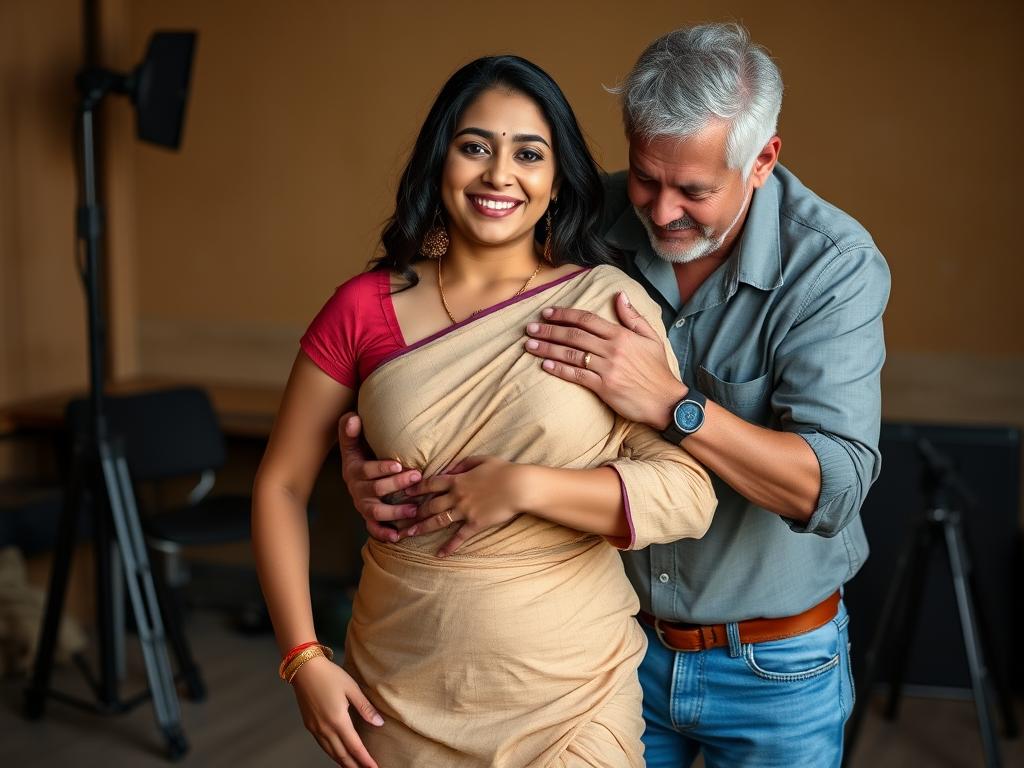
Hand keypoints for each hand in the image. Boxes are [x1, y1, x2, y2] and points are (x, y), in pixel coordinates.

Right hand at [291, 654, 382, 767]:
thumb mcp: (352, 688)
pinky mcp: (309, 725)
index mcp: (338, 720)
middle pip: (342, 755)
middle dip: (355, 766)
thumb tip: (378, 723)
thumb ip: (365, 708)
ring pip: (331, 753)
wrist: (304, 669)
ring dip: (343, 762)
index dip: (365, 760)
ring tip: (354, 767)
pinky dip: (332, 754)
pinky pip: (322, 745)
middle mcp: (325, 729)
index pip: (355, 747)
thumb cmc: (329, 675)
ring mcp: (315, 728)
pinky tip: (337, 754)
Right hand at [339, 413, 422, 542]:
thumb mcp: (352, 441)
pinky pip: (373, 528)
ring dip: (395, 512)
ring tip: (414, 509)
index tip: (399, 465)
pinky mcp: (368, 517)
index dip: (382, 469)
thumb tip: (353, 418)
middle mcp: (357, 490)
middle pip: (376, 491)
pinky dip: (384, 533)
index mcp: (354, 471)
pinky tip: (398, 536)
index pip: (366, 471)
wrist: (355, 473)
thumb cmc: (359, 454)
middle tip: (416, 478)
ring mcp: (362, 505)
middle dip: (396, 485)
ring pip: (377, 512)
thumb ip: (350, 429)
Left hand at [400, 456, 524, 556]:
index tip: (404, 493)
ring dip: (422, 528)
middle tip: (399, 518)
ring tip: (409, 534)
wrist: (519, 487)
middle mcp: (457, 496)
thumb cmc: (504, 471)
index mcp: (457, 480)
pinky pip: (459, 537)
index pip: (430, 484)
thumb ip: (463, 464)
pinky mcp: (475, 524)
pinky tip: (439, 554)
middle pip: (429, 505)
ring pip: (438, 521)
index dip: (416, 488)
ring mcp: (465, 511)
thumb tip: (450, 468)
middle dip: (413, 512)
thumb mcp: (482, 460)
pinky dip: (449, 547)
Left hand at [524, 292, 685, 428]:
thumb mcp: (651, 338)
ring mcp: (607, 369)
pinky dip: (559, 370)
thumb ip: (633, 317)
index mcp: (621, 335)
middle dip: (549, 330)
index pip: (587, 320)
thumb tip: (619, 295)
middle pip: (574, 335)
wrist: (666, 401)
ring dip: (547, 349)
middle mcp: (612, 350)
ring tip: (529, 345)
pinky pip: (576, 375)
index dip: (565, 315)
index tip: (547, 312)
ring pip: (571, 354)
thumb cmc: (657, 370)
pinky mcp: (604, 388)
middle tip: (530, 328)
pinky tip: (545, 365)